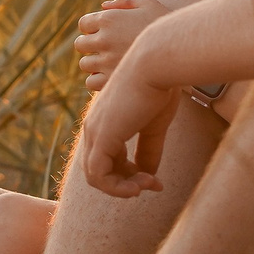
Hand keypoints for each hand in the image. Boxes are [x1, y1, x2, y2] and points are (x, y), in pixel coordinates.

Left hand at [74, 0, 167, 92]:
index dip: (92, 28)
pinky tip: (111, 77)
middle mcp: (104, 40)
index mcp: (109, 19)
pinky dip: (97, 80)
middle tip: (105, 49)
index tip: (103, 33)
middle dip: (89, 46)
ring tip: (109, 64)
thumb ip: (125, 2)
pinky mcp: (112, 80)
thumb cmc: (167, 25)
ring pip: (85, 65)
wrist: (182, 51)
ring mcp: (107, 61)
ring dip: (93, 64)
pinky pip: (91, 82)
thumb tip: (103, 6)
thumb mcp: (149, 4)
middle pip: (80, 44)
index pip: (84, 24)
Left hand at [79, 57, 180, 199]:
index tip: (156, 180)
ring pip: (95, 177)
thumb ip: (148, 150)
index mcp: (104, 122)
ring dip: (123, 188)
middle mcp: (93, 127)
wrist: (157, 64)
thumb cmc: (160, 87)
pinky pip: (98, 176)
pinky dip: (117, 187)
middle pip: (98, 170)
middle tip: (152, 184)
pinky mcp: (101, 136)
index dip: (130, 176)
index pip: (107, 160)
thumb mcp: (154, 126)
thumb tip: (149, 176)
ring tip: (149, 184)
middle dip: (125, 184)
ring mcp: (94, 132)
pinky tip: (139, 186)